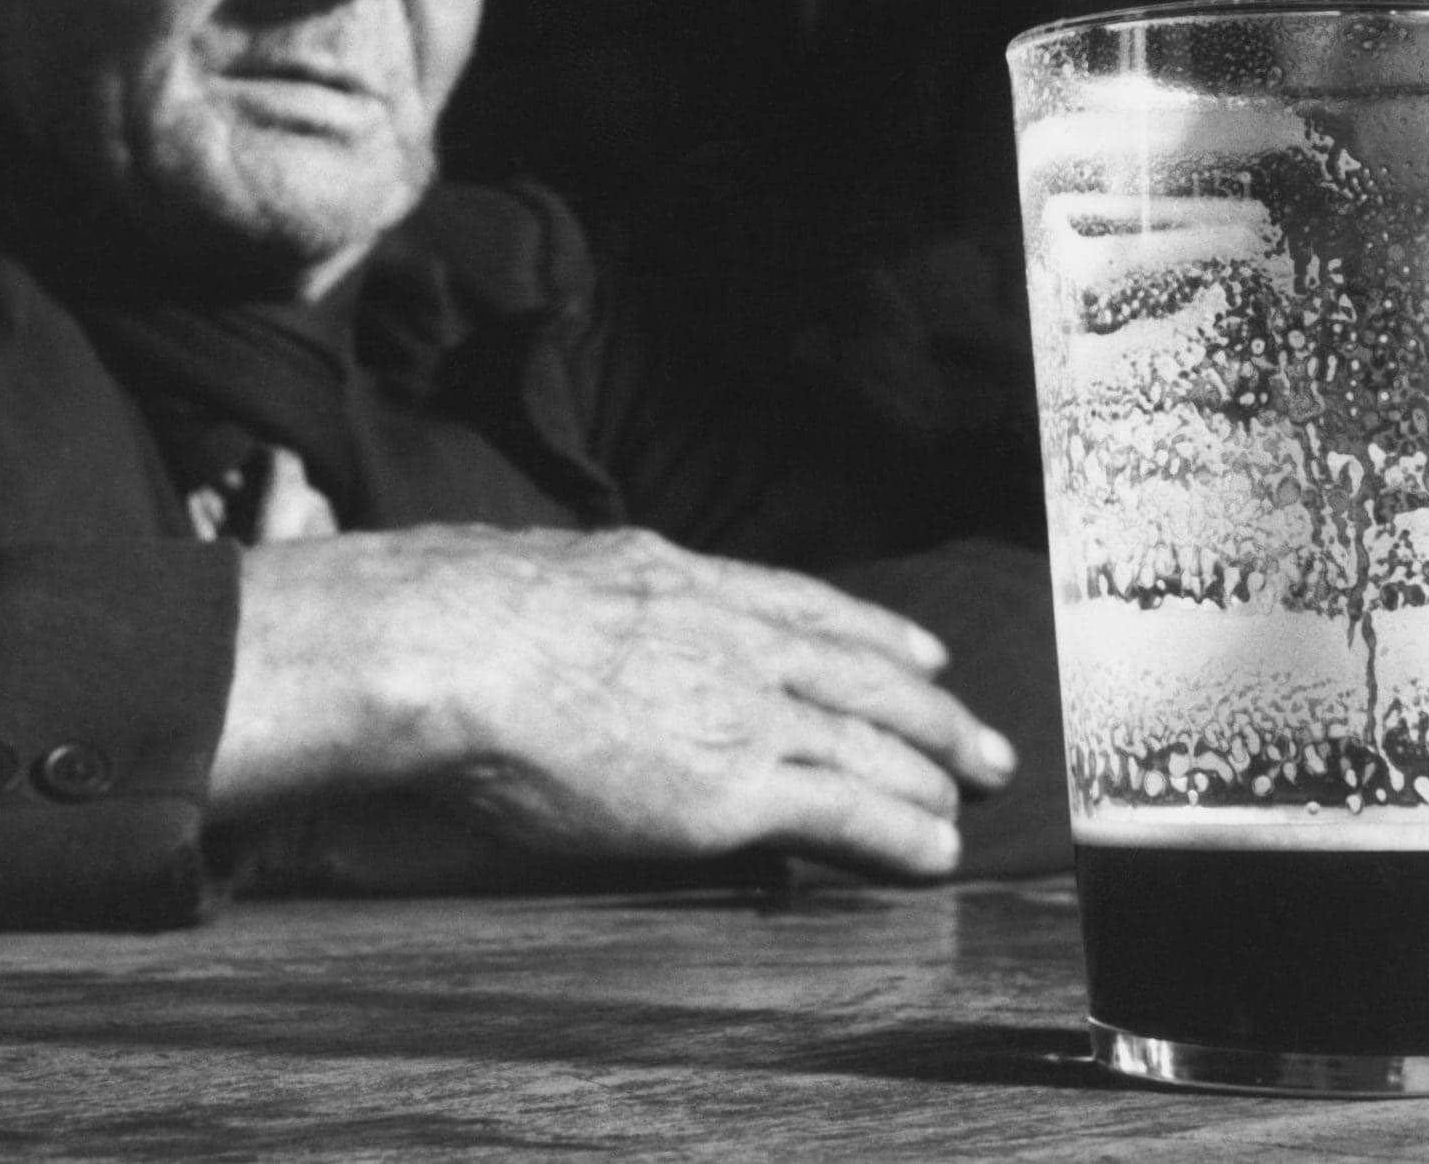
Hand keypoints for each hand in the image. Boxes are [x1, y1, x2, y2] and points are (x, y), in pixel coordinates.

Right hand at [207, 526, 1018, 880]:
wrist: (449, 646)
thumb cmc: (449, 619)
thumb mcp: (533, 582)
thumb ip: (570, 606)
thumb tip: (539, 621)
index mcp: (674, 579)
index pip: (800, 603)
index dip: (869, 630)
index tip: (918, 647)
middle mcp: (727, 633)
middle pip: (859, 667)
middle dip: (930, 704)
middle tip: (980, 735)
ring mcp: (740, 704)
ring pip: (870, 734)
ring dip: (933, 767)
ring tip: (975, 793)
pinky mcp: (737, 782)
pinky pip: (848, 806)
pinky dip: (900, 829)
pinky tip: (934, 850)